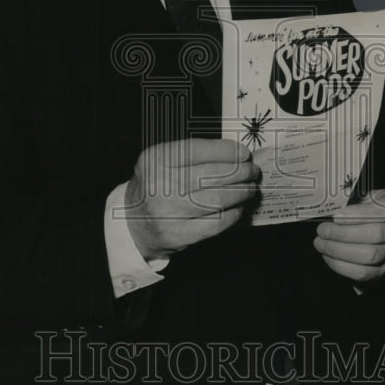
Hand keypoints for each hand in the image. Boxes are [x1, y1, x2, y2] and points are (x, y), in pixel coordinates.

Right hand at [124, 139, 258, 260]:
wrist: (132, 223)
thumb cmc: (155, 187)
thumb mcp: (161, 161)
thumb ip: (193, 154)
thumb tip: (234, 154)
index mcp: (155, 160)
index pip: (198, 150)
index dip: (226, 151)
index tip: (243, 153)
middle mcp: (160, 185)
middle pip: (212, 175)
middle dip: (240, 172)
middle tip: (252, 171)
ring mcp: (169, 212)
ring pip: (218, 199)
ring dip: (241, 192)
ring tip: (250, 187)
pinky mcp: (178, 235)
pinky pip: (216, 223)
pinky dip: (233, 214)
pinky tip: (238, 208)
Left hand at [313, 189, 384, 286]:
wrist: (376, 230)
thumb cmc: (364, 210)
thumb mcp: (360, 196)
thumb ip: (349, 200)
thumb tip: (327, 208)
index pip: (384, 210)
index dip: (359, 214)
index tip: (336, 216)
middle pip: (376, 234)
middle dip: (343, 234)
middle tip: (322, 230)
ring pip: (369, 255)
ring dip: (339, 250)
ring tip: (320, 243)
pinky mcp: (383, 270)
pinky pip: (363, 273)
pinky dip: (341, 265)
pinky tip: (327, 256)